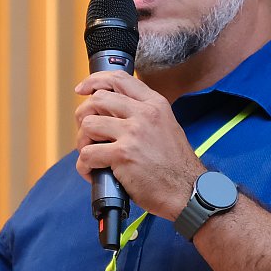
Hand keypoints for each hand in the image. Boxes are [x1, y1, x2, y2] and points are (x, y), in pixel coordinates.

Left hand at [74, 72, 203, 217]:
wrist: (187, 191)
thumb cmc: (175, 166)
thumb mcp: (166, 127)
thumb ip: (143, 115)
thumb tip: (112, 113)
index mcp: (155, 104)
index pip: (119, 79)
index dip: (94, 81)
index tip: (83, 89)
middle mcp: (144, 114)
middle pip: (98, 99)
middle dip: (83, 115)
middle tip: (86, 132)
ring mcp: (133, 133)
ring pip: (88, 125)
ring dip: (83, 141)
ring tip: (90, 154)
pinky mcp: (123, 155)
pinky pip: (88, 154)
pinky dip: (84, 165)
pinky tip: (92, 172)